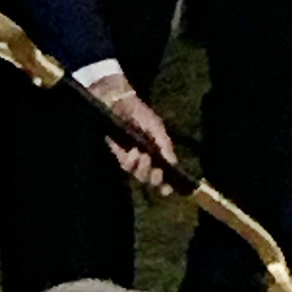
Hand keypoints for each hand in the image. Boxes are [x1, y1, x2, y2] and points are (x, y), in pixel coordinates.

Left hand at [89, 73, 176, 193]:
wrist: (118, 102)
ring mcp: (132, 157)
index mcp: (157, 152)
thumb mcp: (156, 126)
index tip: (168, 189)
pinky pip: (126, 166)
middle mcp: (146, 158)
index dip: (166, 184)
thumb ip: (165, 144)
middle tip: (157, 171)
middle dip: (155, 178)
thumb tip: (173, 164)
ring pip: (139, 175)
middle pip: (151, 179)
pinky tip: (133, 152)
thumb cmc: (140, 112)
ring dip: (143, 169)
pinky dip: (131, 162)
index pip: (164, 173)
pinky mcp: (119, 154)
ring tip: (143, 155)